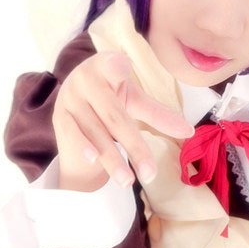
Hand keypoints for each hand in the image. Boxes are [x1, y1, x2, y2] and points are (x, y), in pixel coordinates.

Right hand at [53, 51, 193, 191]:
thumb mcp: (134, 99)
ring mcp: (70, 99)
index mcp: (106, 65)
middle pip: (115, 116)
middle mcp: (86, 79)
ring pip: (96, 132)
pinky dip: (84, 148)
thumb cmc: (111, 94)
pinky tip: (95, 162)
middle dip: (134, 147)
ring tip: (129, 182)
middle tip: (151, 174)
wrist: (75, 95)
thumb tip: (189, 132)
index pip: (114, 66)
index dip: (117, 67)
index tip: (122, 68)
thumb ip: (158, 114)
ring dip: (112, 159)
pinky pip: (73, 135)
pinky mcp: (59, 117)